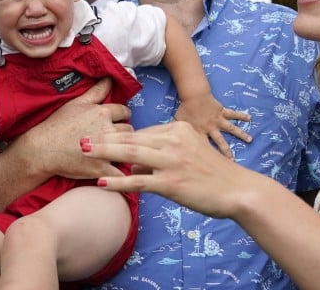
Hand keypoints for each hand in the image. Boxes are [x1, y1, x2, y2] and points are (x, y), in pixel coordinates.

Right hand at [20, 77, 133, 180]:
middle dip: (125, 133)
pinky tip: (121, 174)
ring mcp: (106, 150)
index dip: (123, 116)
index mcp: (102, 112)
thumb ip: (96, 91)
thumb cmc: (56, 125)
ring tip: (118, 152)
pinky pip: (121, 173)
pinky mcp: (102, 169)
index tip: (119, 120)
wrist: (42, 149)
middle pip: (129, 130)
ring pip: (128, 149)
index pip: (124, 111)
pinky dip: (123, 175)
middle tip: (117, 137)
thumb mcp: (76, 103)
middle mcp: (107, 129)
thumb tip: (110, 78)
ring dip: (125, 151)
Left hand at [81, 121, 255, 218]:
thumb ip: (161, 154)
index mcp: (178, 129)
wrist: (238, 190)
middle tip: (81, 137)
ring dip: (105, 152)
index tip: (98, 136)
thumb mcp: (189, 152)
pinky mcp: (172, 183)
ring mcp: (172, 161)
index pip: (142, 131)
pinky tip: (103, 183)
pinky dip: (119, 182)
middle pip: (131, 137)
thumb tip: (133, 165)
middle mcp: (173, 140)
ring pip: (131, 154)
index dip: (118, 136)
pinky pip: (139, 181)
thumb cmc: (213, 173)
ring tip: (85, 152)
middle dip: (104, 137)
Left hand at [174, 94, 251, 159]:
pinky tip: (250, 117)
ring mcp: (218, 120)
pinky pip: (232, 113)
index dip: (210, 159)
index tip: (216, 169)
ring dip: (241, 134)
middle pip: (221, 142)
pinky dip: (241, 115)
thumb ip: (174, 133)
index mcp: (200, 133)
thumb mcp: (178, 122)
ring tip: (250, 140)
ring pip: (231, 129)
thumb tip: (168, 142)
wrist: (193, 96)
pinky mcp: (221, 111)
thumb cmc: (184, 109)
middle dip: (227, 152)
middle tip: (235, 161)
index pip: (205, 149)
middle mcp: (211, 129)